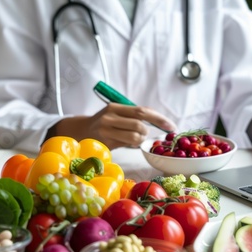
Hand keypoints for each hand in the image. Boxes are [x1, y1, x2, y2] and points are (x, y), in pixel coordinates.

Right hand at [46, 103, 175, 148]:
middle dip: (148, 130)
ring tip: (135, 138)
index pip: (142, 110)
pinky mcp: (105, 142)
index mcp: (115, 107)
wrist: (80, 133)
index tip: (171, 126)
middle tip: (147, 134)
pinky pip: (127, 144)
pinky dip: (133, 144)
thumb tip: (158, 123)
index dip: (159, 118)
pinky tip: (128, 143)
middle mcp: (110, 116)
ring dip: (140, 139)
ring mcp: (106, 130)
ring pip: (135, 136)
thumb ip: (132, 117)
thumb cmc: (103, 125)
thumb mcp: (115, 115)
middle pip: (139, 123)